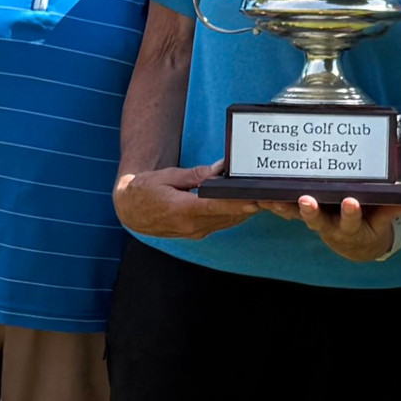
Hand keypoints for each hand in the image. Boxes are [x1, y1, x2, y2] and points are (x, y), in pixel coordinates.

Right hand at [114, 162, 257, 238]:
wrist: (131, 211)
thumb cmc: (145, 190)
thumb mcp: (168, 176)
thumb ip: (195, 175)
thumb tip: (220, 168)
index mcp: (181, 210)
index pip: (214, 207)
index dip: (236, 203)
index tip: (254, 199)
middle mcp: (190, 225)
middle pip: (227, 215)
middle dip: (249, 205)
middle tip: (270, 194)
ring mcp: (195, 232)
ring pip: (228, 221)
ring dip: (246, 211)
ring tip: (265, 198)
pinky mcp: (197, 232)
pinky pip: (222, 223)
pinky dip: (236, 214)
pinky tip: (248, 204)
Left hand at [261, 195, 400, 261]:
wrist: (357, 243)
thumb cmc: (372, 225)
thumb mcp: (384, 221)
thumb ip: (390, 211)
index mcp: (350, 227)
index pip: (351, 220)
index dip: (351, 212)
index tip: (351, 202)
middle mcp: (329, 225)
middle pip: (317, 219)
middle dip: (310, 211)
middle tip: (306, 201)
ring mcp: (314, 219)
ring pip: (296, 214)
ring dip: (283, 208)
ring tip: (271, 199)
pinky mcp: (301, 212)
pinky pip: (285, 207)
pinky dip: (273, 202)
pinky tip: (258, 194)